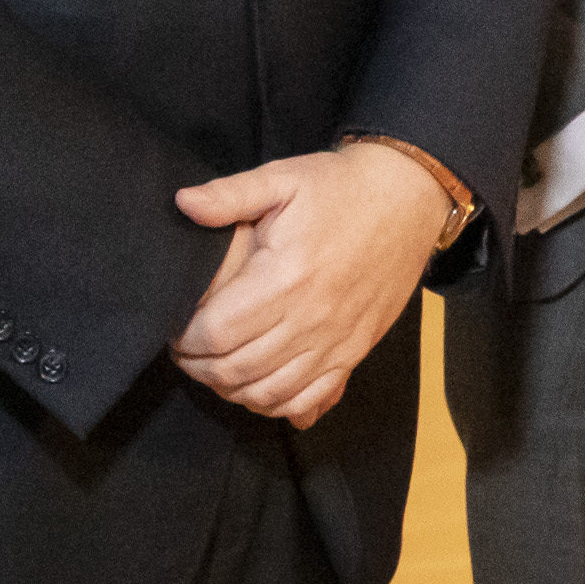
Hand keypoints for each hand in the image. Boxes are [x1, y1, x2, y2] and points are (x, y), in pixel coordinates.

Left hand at [170, 142, 449, 427]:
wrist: (409, 199)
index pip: (217, 332)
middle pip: (237, 370)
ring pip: (270, 392)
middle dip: (200, 369)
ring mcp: (337, 339)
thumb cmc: (341, 188)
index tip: (175, 330)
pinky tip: (260, 389)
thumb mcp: (282, 178)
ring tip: (216, 370)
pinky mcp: (356, 350)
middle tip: (187, 354)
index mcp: (286, 275)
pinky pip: (312, 398)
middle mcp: (311, 316)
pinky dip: (279, 405)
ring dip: (233, 391)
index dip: (186, 340)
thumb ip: (229, 194)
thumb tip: (182, 202)